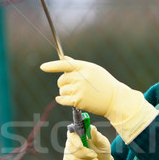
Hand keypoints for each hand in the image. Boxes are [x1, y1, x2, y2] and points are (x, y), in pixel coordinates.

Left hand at [40, 57, 158, 143]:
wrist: (116, 99)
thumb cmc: (105, 84)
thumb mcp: (94, 70)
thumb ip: (78, 66)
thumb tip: (65, 59)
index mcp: (84, 67)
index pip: (64, 64)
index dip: (52, 66)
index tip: (42, 67)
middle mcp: (81, 77)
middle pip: (61, 80)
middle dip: (63, 84)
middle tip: (73, 87)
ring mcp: (79, 89)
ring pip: (61, 91)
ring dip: (65, 93)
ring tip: (77, 94)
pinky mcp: (78, 100)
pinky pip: (62, 100)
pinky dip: (61, 100)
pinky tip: (65, 100)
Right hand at [64, 125, 113, 159]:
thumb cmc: (101, 149)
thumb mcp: (103, 143)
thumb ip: (97, 136)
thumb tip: (92, 128)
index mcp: (78, 135)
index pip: (71, 135)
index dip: (74, 140)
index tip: (81, 146)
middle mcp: (70, 144)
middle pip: (71, 150)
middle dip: (85, 155)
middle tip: (95, 157)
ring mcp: (68, 155)